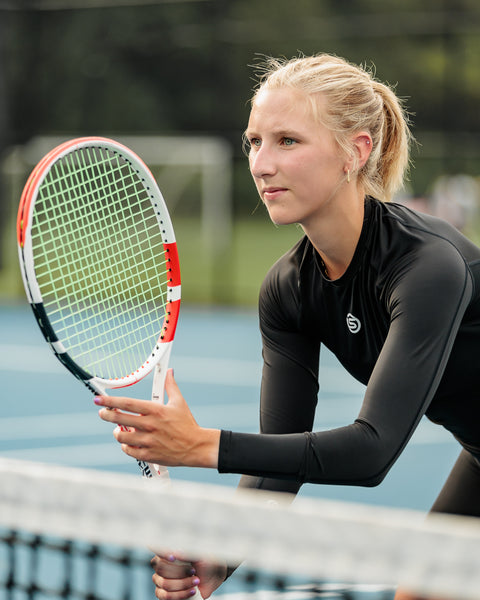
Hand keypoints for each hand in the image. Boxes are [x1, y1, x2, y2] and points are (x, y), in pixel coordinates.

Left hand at [95, 370, 219, 467]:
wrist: (196, 447)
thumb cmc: (187, 423)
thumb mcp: (179, 402)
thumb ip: (170, 386)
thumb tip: (169, 371)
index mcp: (155, 410)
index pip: (127, 403)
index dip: (110, 400)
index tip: (99, 399)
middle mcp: (150, 425)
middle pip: (119, 419)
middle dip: (106, 415)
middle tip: (103, 413)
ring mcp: (148, 441)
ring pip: (121, 436)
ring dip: (117, 432)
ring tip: (119, 429)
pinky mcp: (148, 455)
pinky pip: (128, 450)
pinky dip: (126, 446)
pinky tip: (129, 442)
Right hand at [151, 553, 227, 599]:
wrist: (213, 577)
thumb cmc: (205, 562)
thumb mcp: (199, 554)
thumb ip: (187, 552)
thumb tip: (175, 552)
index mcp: (168, 550)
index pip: (157, 549)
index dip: (162, 553)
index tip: (173, 557)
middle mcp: (161, 564)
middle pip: (161, 569)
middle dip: (179, 572)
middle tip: (193, 571)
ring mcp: (160, 579)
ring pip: (164, 584)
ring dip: (182, 584)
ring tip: (196, 581)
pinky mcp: (164, 593)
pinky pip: (165, 596)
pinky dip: (180, 594)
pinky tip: (192, 591)